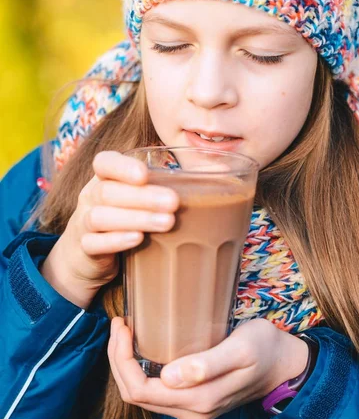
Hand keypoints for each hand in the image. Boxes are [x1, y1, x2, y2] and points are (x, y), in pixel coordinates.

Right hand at [40, 151, 178, 307]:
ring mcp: (82, 222)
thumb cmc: (123, 218)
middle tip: (173, 202)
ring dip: (136, 218)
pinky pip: (94, 243)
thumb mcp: (137, 198)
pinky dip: (116, 240)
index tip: (144, 174)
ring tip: (166, 223)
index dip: (122, 167)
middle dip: (143, 196)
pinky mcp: (84, 249)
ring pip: (100, 217)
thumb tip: (215, 173)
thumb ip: (164, 185)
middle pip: (108, 191)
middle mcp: (90, 196)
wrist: (86, 256)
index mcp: (104, 178)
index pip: (104, 162)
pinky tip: (138, 239)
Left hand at [108, 317, 308, 418]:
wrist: (284, 364)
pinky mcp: (194, 399)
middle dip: (119, 359)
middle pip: (135, 394)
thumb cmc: (264, 349)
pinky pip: (156, 389)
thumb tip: (169, 377)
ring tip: (127, 329)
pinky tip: (143, 343)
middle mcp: (191, 412)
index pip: (139, 390)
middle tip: (120, 323)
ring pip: (142, 393)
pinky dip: (141, 366)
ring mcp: (192, 409)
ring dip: (127, 363)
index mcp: (198, 402)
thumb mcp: (240, 350)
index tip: (123, 326)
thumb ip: (207, 365)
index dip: (122, 359)